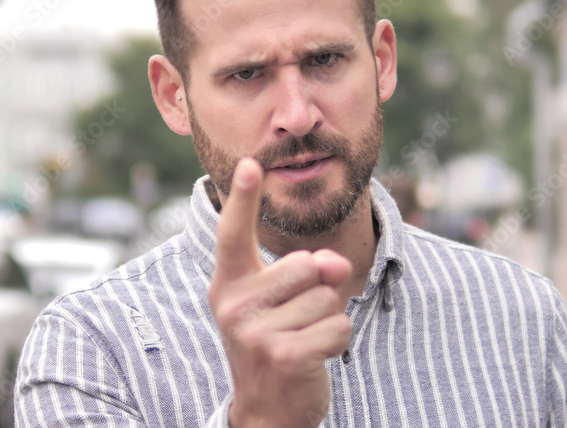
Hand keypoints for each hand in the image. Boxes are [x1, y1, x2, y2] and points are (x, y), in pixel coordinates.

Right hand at [207, 158, 352, 426]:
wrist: (268, 410)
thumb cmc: (279, 341)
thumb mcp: (290, 300)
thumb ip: (312, 270)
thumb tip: (337, 265)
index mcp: (229, 283)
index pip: (234, 233)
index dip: (244, 198)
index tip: (250, 164)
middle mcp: (233, 304)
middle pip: (305, 265)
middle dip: (317, 289)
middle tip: (296, 320)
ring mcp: (254, 333)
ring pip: (326, 297)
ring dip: (327, 319)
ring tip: (303, 340)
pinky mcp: (282, 357)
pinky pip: (337, 326)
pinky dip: (338, 340)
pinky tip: (315, 357)